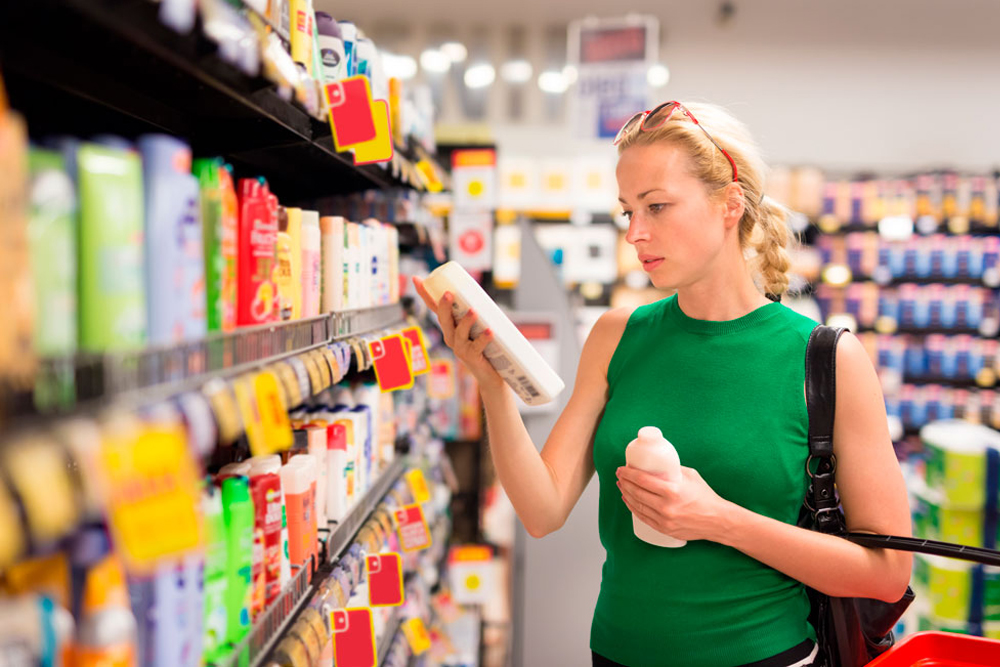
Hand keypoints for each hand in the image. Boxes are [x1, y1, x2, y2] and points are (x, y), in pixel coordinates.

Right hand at [412, 275, 503, 389]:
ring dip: (466, 321)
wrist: (490, 375)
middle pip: (444, 320)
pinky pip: (477, 347)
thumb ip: (478, 312)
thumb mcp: (477, 326)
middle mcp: (451, 337)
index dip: (425, 294)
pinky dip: (483, 338)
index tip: (417, 279)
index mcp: (450, 327)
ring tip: (473, 311)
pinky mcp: (472, 358)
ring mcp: (460, 348)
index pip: (435, 308)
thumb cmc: (484, 347)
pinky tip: (490, 331)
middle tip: (448, 294)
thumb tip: (481, 294)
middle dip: (444, 307)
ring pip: (459, 333)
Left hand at [615, 465, 735, 543]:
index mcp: (672, 491)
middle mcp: (666, 507)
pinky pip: (643, 518)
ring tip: (622, 486)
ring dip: (626, 495)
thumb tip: (658, 463)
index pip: (642, 480)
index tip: (622, 469)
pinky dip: (633, 509)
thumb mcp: (690, 476)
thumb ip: (673, 470)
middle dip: (624, 483)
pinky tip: (629, 501)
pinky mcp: (664, 529)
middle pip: (637, 493)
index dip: (628, 474)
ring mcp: (664, 520)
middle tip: (620, 476)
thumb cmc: (706, 497)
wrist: (717, 520)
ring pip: (637, 506)